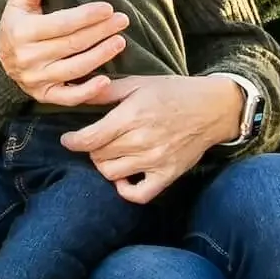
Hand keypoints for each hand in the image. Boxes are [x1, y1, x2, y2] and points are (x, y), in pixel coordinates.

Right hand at [0, 0, 129, 104]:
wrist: (2, 57)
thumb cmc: (17, 23)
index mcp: (22, 32)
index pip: (61, 23)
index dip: (86, 16)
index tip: (108, 8)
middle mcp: (28, 57)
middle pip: (72, 44)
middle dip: (101, 31)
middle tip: (122, 20)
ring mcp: (36, 79)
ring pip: (75, 68)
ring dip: (101, 55)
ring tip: (120, 42)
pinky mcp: (43, 95)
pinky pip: (68, 98)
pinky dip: (88, 92)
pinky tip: (106, 80)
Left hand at [63, 74, 248, 203]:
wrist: (212, 108)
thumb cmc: (172, 92)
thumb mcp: (138, 84)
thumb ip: (106, 92)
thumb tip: (78, 93)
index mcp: (132, 116)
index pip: (90, 139)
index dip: (73, 141)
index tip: (68, 139)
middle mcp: (142, 141)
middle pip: (98, 156)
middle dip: (90, 149)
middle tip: (94, 141)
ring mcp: (155, 161)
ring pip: (112, 174)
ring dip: (104, 165)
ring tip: (108, 154)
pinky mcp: (167, 175)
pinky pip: (139, 194)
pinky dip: (126, 190)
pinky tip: (123, 177)